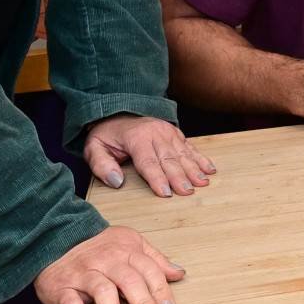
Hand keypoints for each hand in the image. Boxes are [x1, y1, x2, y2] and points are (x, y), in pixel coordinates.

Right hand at [34, 225, 184, 303]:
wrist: (55, 240)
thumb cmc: (99, 248)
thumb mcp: (130, 244)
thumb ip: (155, 260)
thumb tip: (179, 273)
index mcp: (126, 250)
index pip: (149, 270)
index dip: (161, 290)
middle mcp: (106, 261)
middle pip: (129, 280)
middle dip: (144, 303)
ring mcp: (84, 274)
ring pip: (102, 291)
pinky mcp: (62, 287)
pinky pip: (71, 303)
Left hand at [80, 113, 215, 197]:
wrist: (118, 110)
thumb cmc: (107, 134)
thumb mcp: (93, 147)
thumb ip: (101, 165)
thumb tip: (116, 182)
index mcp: (136, 139)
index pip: (148, 162)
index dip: (157, 179)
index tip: (166, 193)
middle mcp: (155, 134)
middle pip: (169, 160)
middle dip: (180, 177)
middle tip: (188, 192)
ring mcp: (168, 132)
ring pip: (182, 154)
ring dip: (194, 169)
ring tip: (202, 183)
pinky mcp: (175, 133)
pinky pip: (190, 147)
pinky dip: (200, 158)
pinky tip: (209, 169)